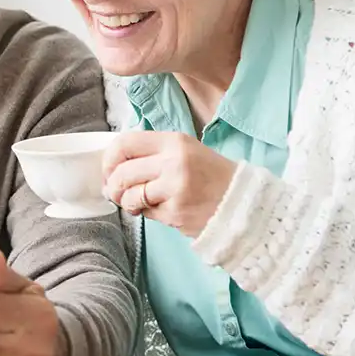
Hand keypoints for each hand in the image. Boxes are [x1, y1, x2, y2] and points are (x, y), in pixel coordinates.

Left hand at [102, 130, 237, 236]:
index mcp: (174, 141)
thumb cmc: (211, 178)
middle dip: (113, 186)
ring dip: (127, 202)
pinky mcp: (177, 211)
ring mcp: (175, 187)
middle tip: (117, 193)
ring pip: (130, 194)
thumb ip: (151, 155)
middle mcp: (174, 161)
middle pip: (122, 172)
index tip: (109, 170)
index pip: (125, 143)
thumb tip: (112, 169)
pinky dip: (147, 214)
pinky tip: (161, 210)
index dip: (109, 159)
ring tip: (137, 203)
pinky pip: (147, 212)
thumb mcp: (184, 152)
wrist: (245, 204)